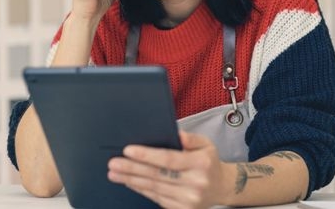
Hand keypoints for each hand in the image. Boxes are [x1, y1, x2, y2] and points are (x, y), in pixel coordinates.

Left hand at [108, 131, 227, 208]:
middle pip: (157, 175)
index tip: (128, 150)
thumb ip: (190, 138)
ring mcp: (189, 199)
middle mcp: (196, 183)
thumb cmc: (208, 162)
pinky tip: (130, 182)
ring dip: (131, 180)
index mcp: (201, 163)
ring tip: (115, 173)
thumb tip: (174, 134)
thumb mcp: (205, 144)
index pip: (169, 159)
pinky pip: (157, 198)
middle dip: (132, 169)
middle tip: (113, 163)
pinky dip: (141, 189)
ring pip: (154, 188)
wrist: (221, 188)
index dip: (147, 155)